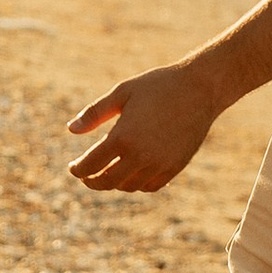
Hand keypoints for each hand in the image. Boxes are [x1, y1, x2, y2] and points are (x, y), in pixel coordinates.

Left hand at [66, 61, 218, 193]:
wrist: (200, 88)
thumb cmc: (158, 86)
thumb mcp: (122, 92)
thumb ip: (95, 113)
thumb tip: (71, 129)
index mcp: (123, 137)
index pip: (91, 165)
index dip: (78, 169)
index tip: (73, 167)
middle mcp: (141, 156)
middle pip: (108, 181)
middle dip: (92, 181)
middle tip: (85, 176)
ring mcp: (160, 164)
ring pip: (129, 186)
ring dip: (114, 183)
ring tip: (108, 172)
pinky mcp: (175, 167)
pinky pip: (150, 186)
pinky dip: (137, 184)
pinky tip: (131, 174)